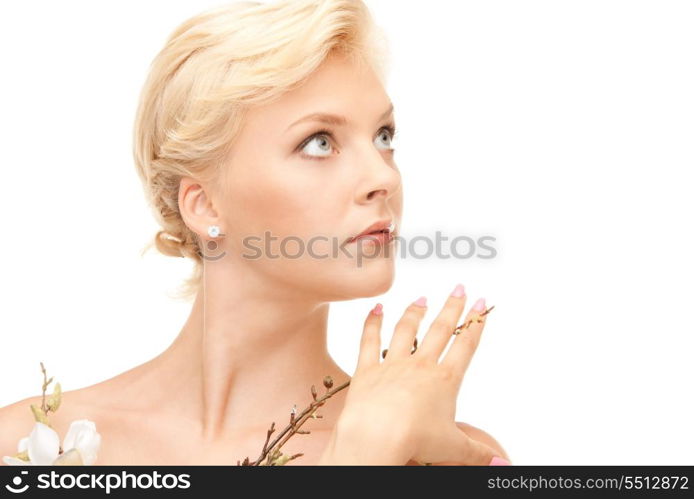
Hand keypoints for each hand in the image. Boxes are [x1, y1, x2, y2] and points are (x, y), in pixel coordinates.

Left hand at [321, 284, 499, 464]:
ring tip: (422, 299)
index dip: (476, 323)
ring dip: (415, 312)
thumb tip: (503, 467)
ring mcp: (393, 365)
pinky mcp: (367, 370)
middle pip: (440, 331)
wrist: (376, 436)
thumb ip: (479, 454)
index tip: (482, 304)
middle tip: (459, 288)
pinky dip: (372, 323)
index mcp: (445, 381)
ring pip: (406, 330)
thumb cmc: (416, 443)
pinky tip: (376, 308)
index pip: (466, 345)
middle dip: (452, 308)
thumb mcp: (454, 450)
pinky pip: (369, 341)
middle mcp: (421, 366)